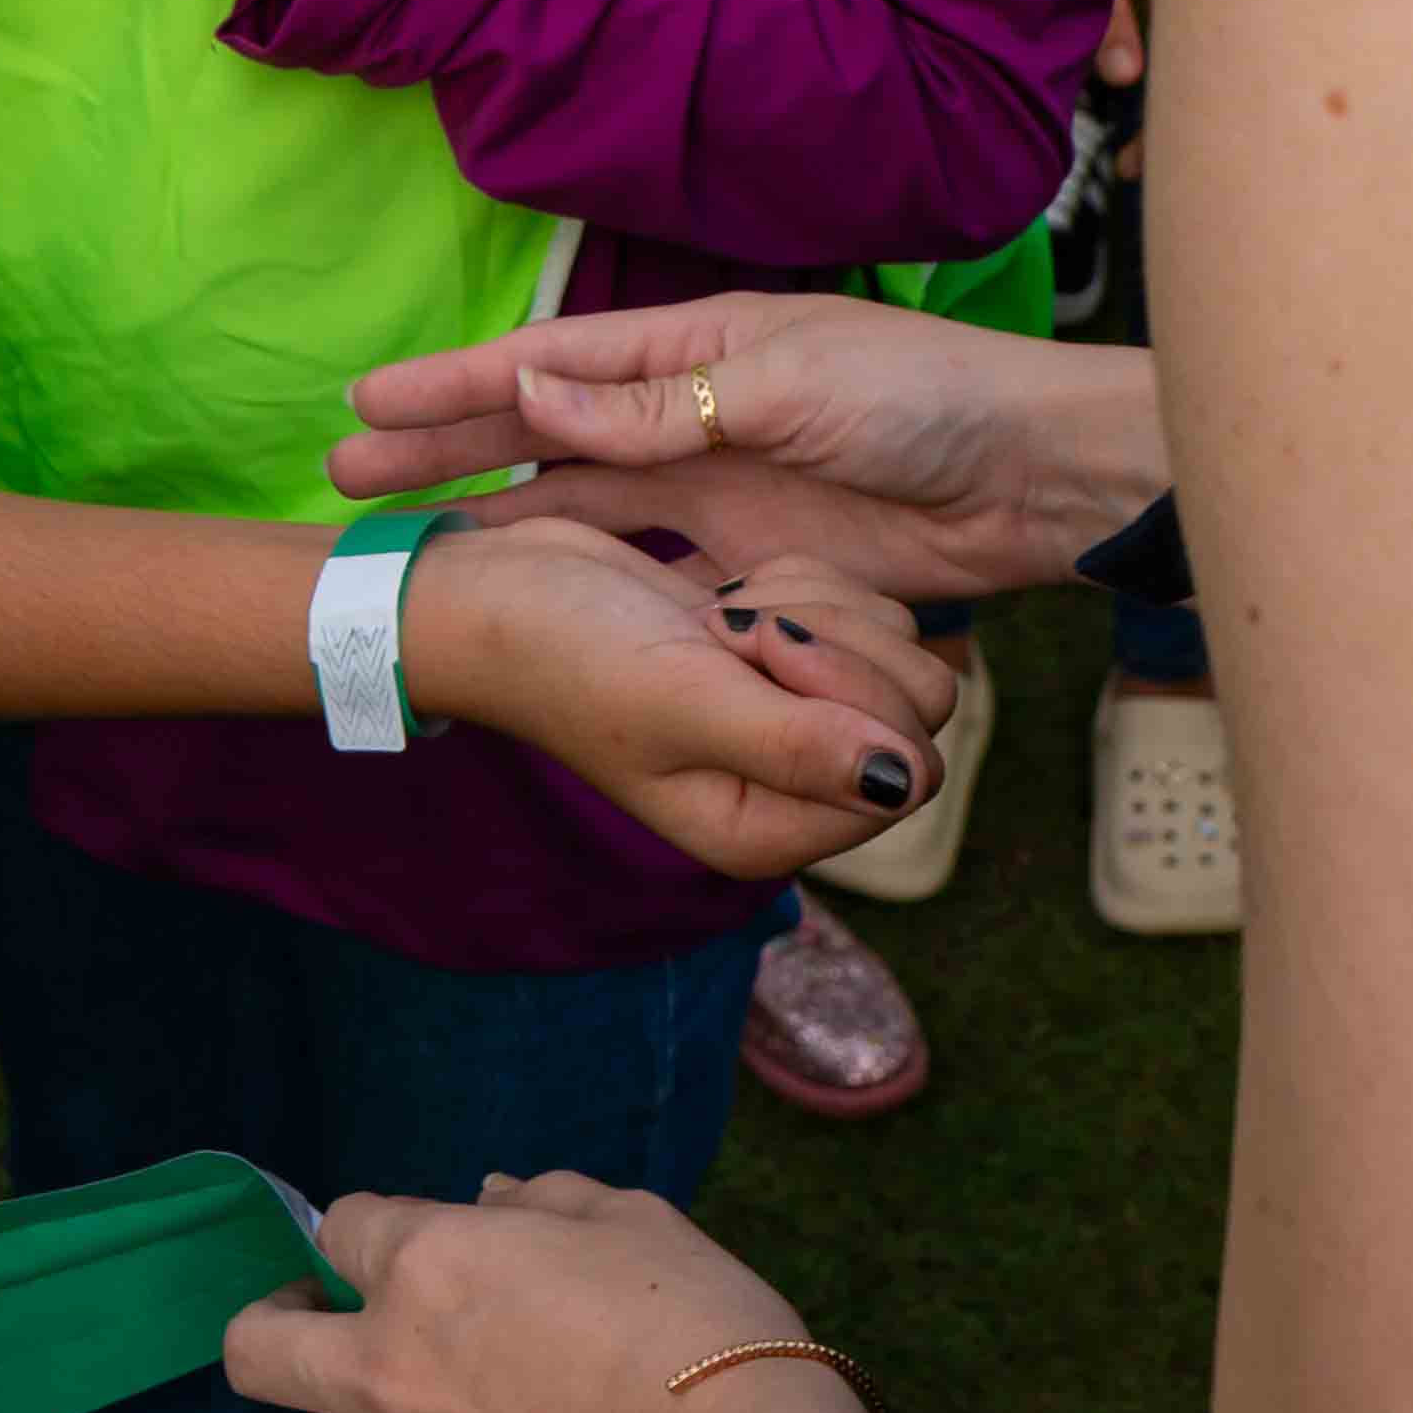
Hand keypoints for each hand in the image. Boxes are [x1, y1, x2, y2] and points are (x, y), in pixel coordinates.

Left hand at [227, 1178, 872, 1412]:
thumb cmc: (695, 1322)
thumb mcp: (630, 1221)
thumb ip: (544, 1202)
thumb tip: (493, 1198)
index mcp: (425, 1264)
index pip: (339, 1226)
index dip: (370, 1229)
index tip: (403, 1242)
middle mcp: (386, 1368)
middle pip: (257, 1349)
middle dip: (270, 1327)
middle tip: (314, 1325)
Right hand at [334, 292, 1166, 601]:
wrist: (1035, 475)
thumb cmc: (924, 403)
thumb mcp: (786, 390)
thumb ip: (659, 404)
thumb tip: (534, 387)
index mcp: (698, 348)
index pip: (550, 365)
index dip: (455, 383)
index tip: (365, 398)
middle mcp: (693, 413)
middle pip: (542, 429)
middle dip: (444, 444)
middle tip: (341, 469)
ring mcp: (718, 484)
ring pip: (579, 496)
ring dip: (496, 505)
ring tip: (407, 529)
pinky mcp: (753, 551)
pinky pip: (647, 556)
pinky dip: (583, 563)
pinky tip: (524, 584)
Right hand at [404, 522, 954, 877]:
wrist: (495, 591)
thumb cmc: (568, 653)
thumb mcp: (679, 699)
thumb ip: (795, 745)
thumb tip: (903, 781)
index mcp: (768, 829)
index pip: (907, 770)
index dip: (852, 693)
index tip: (759, 646)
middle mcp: (789, 788)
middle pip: (916, 711)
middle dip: (837, 644)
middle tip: (731, 626)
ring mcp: (787, 721)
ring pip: (894, 649)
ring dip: (817, 608)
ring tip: (720, 614)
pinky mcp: (781, 661)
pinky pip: (855, 611)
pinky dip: (801, 583)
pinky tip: (725, 595)